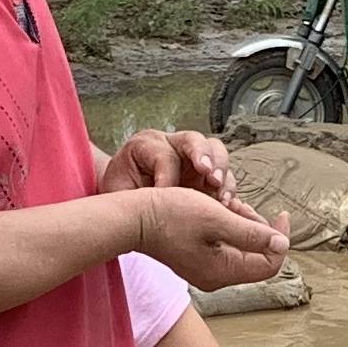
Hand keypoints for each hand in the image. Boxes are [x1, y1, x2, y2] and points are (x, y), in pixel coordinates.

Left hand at [102, 128, 231, 198]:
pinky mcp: (206, 174)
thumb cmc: (120, 192)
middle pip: (194, 140)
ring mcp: (193, 158)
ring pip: (216, 152)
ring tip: (222, 196)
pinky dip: (228, 191)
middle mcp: (172, 144)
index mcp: (146, 144)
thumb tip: (155, 202)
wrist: (125, 197)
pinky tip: (229, 206)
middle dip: (204, 157)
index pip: (164, 155)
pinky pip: (224, 176)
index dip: (168, 178)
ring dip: (222, 172)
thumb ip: (133, 195)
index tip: (165, 200)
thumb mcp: (117, 192)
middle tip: (210, 177)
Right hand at [130, 188, 289, 291]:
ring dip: (242, 225)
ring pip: (241, 249)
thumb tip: (282, 244)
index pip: (269, 264)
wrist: (134, 218)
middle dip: (258, 228)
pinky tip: (216, 211)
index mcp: (223, 272)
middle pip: (256, 257)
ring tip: (227, 204)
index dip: (280, 239)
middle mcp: (216, 277)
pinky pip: (225, 246)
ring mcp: (205, 269)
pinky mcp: (197, 259)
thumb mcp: (216, 218)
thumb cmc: (171, 215)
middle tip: (241, 205)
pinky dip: (228, 228)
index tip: (281, 214)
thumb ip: (251, 233)